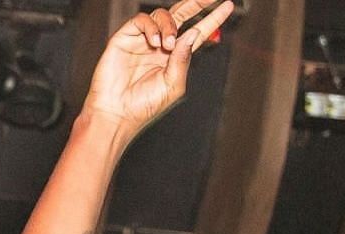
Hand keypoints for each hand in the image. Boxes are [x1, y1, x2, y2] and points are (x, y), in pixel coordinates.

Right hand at [81, 1, 230, 135]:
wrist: (116, 113)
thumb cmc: (143, 106)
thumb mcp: (173, 84)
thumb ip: (184, 59)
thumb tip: (192, 33)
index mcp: (174, 57)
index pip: (197, 32)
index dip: (213, 18)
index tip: (228, 6)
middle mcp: (160, 45)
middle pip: (181, 14)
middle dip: (196, 3)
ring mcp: (142, 40)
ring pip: (161, 16)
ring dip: (169, 26)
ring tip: (167, 45)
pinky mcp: (124, 38)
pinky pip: (141, 20)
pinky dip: (151, 28)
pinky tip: (154, 43)